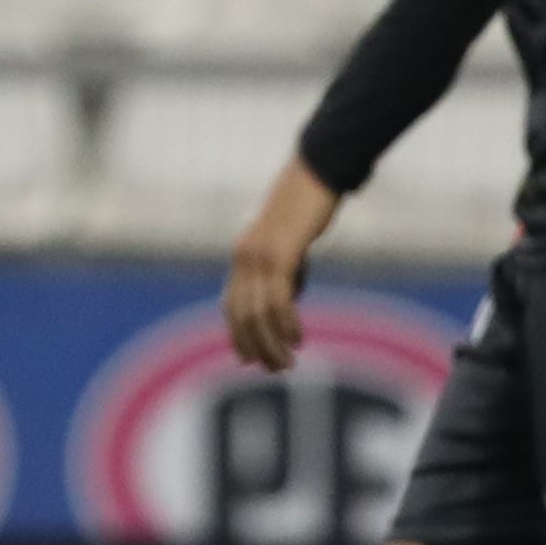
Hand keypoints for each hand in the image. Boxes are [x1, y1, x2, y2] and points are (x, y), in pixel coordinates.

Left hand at [222, 155, 342, 373]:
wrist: (314, 175)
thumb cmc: (306, 208)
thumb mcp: (290, 245)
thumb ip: (284, 273)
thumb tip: (286, 303)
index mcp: (242, 257)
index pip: (231, 306)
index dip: (237, 335)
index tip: (247, 361)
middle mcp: (244, 258)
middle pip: (241, 316)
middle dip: (256, 347)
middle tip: (276, 369)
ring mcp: (259, 255)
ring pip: (258, 313)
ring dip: (272, 343)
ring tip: (288, 363)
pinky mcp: (279, 253)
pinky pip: (278, 298)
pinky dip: (286, 323)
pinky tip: (297, 338)